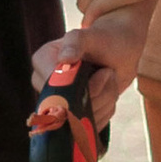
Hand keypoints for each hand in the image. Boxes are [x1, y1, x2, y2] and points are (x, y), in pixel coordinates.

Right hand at [28, 8, 152, 131]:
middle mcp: (44, 85)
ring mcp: (58, 102)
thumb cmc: (103, 40)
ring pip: (83, 118)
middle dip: (98, 94)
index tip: (105, 73)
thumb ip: (75, 42)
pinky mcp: (73, 116)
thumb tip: (64, 60)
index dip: (81, 87)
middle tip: (110, 73)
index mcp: (42, 61)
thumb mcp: (90, 36)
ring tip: (109, 79)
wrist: (118, 52)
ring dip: (105, 101)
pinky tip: (108, 93)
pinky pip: (90, 125)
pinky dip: (106, 110)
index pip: (54, 87)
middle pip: (69, 107)